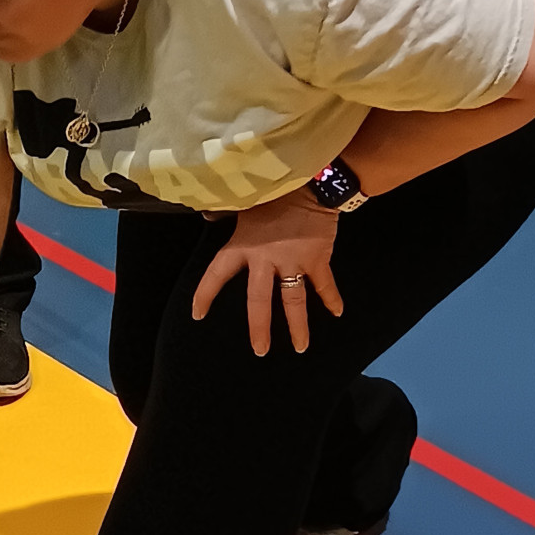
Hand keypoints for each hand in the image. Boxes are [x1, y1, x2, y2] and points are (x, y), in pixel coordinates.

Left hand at [191, 191, 344, 354]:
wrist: (312, 184)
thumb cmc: (274, 193)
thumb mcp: (244, 203)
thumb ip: (224, 214)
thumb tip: (205, 215)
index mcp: (242, 247)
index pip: (217, 274)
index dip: (205, 295)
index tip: (198, 315)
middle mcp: (265, 260)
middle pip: (258, 301)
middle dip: (259, 328)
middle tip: (260, 350)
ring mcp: (292, 262)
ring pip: (293, 301)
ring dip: (298, 326)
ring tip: (300, 347)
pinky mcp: (317, 259)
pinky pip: (324, 284)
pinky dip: (332, 298)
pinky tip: (336, 313)